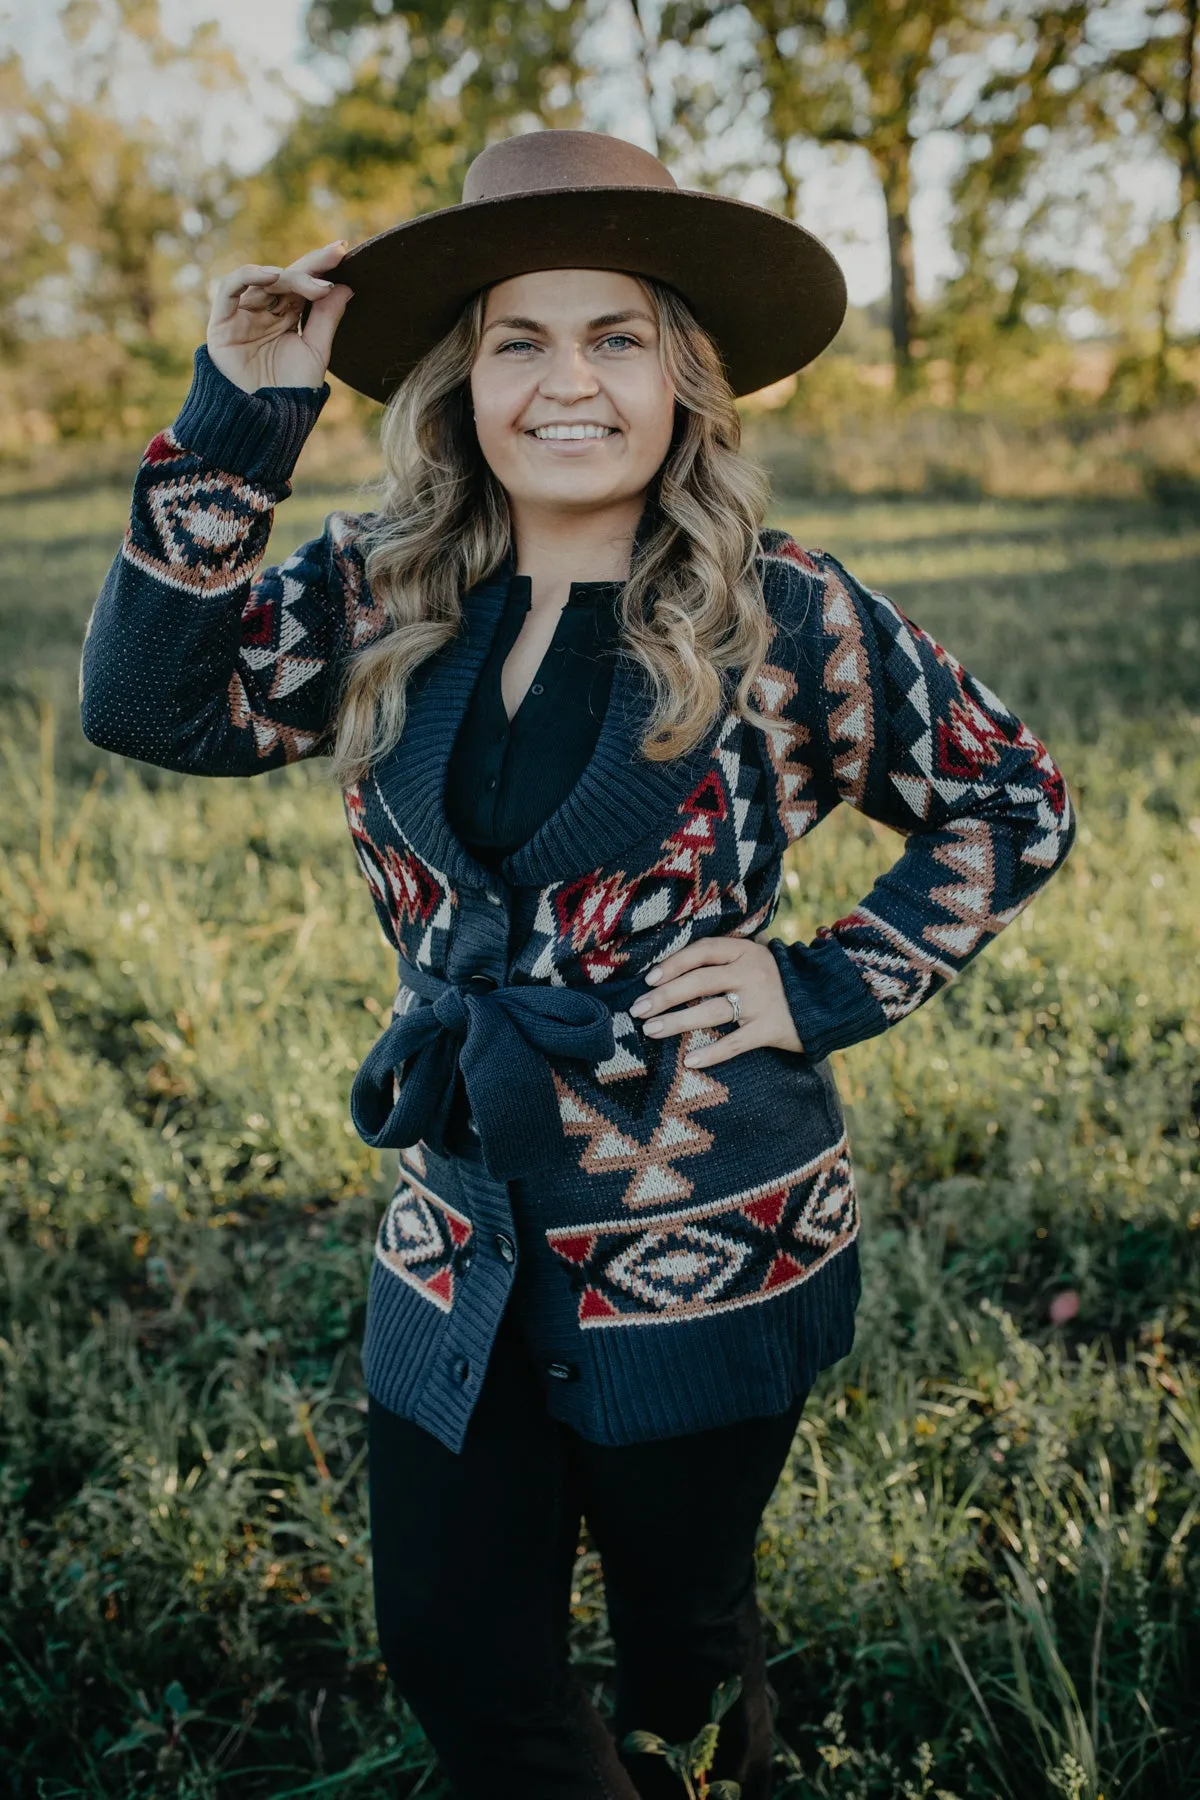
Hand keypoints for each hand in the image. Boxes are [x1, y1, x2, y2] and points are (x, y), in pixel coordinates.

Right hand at [206, 240, 353, 393]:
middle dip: (311, 266)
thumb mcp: (315, 353)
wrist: (263, 422)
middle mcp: (264, 312)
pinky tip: (274, 275)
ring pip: (263, 280)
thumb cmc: (289, 394)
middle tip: (335, 255)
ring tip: (315, 284)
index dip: (321, 268)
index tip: (343, 251)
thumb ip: (326, 319)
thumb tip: (344, 287)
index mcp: (287, 318)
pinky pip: (231, 288)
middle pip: (286, 278)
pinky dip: (250, 276)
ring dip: (290, 277)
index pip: (304, 285)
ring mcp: (242, 315)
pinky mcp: (222, 321)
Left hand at [628, 934, 803, 1068]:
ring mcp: (761, 1002)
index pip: (702, 952)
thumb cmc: (782, 979)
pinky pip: (736, 1043)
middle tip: (638, 1009)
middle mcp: (751, 973)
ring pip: (711, 1011)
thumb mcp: (758, 957)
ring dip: (677, 1022)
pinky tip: (690, 1061)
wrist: (830, 999)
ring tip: (651, 1031)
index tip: (649, 978)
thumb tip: (679, 963)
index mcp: (745, 951)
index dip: (673, 963)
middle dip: (664, 996)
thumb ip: (727, 957)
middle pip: (699, 981)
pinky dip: (712, 1053)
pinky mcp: (770, 1029)